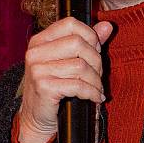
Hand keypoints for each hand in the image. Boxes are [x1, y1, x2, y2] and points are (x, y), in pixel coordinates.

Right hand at [17, 17, 112, 142]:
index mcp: (40, 40)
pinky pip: (78, 85)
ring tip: (96, 88)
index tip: (95, 51)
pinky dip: (92, 92)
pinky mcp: (44, 87)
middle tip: (98, 74)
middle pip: (78, 44)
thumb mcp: (68, 62)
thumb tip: (107, 26)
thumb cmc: (54, 88)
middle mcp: (36, 52)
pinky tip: (95, 97)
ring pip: (81, 66)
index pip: (70, 24)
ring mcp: (37, 69)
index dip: (89, 36)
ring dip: (95, 80)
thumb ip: (88, 42)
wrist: (36, 118)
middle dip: (95, 60)